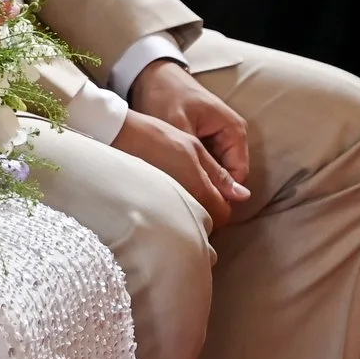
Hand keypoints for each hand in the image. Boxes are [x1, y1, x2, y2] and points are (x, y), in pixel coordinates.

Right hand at [112, 111, 245, 224]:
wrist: (117, 136)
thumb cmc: (156, 137)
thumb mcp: (194, 147)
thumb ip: (219, 174)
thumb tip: (243, 194)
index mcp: (199, 191)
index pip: (224, 214)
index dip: (225, 202)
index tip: (219, 189)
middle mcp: (184, 205)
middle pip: (206, 222)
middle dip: (209, 210)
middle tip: (201, 187)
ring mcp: (166, 209)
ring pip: (188, 220)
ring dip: (192, 209)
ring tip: (183, 186)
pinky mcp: (151, 207)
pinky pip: (171, 215)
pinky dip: (175, 207)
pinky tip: (167, 189)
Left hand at [129, 58, 251, 193]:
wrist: (151, 74)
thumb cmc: (166, 96)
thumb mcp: (181, 129)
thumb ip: (205, 162)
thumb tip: (231, 194)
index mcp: (234, 131)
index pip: (237, 177)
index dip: (221, 196)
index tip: (199, 210)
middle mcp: (232, 135)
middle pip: (227, 175)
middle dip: (209, 189)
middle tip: (183, 202)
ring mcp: (220, 136)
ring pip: (215, 170)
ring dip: (199, 179)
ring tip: (177, 191)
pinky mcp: (206, 137)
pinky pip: (206, 161)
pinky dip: (193, 169)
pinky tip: (175, 177)